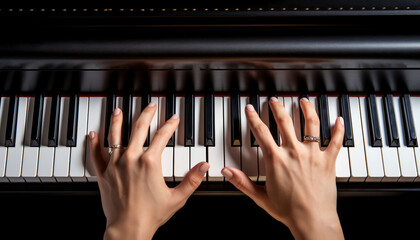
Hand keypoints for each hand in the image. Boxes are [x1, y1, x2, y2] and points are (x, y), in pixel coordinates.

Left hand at [88, 102, 209, 239]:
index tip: (173, 118)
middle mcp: (131, 159)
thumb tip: (204, 167)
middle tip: (150, 106)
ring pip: (115, 136)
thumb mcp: (177, 197)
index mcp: (150, 163)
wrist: (128, 229)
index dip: (170, 125)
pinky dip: (94, 143)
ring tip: (119, 110)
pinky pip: (96, 154)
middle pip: (138, 128)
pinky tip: (94, 133)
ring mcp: (115, 164)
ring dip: (117, 121)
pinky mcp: (103, 173)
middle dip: (146, 114)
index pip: (162, 136)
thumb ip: (192, 180)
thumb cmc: (151, 215)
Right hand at [221, 97, 344, 239]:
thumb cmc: (288, 210)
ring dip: (307, 109)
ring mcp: (313, 154)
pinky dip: (338, 129)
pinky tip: (338, 120)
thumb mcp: (260, 196)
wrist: (311, 220)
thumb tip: (226, 172)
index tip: (251, 109)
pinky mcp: (328, 161)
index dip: (254, 118)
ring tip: (303, 101)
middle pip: (285, 121)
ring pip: (311, 124)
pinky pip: (336, 141)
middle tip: (274, 100)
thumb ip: (242, 182)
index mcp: (276, 159)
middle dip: (277, 107)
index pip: (261, 132)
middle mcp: (294, 152)